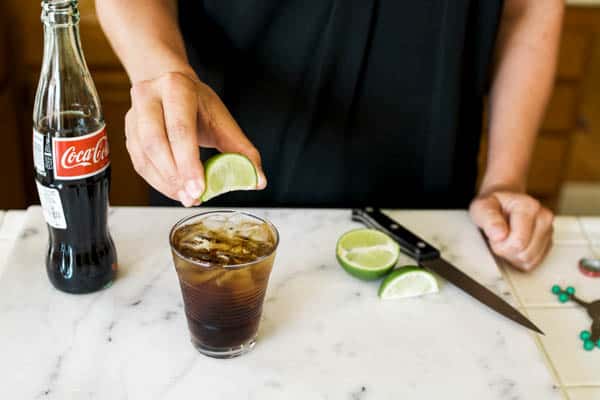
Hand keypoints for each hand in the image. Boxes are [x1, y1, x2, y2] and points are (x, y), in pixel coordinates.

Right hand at [125, 71, 266, 206]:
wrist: (170, 85)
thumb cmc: (198, 105)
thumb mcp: (223, 120)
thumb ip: (242, 150)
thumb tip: (258, 180)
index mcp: (176, 88)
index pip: (180, 129)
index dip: (188, 162)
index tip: (200, 188)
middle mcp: (148, 97)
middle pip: (156, 142)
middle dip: (175, 176)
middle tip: (194, 197)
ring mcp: (133, 115)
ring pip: (144, 155)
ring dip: (166, 183)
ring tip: (188, 197)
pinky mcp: (128, 133)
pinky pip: (139, 163)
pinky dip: (158, 182)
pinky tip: (175, 191)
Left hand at [469, 190, 553, 270]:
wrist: (502, 204)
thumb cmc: (493, 205)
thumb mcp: (482, 207)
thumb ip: (488, 219)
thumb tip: (499, 235)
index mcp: (529, 206)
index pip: (518, 242)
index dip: (500, 244)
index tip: (493, 233)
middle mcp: (543, 217)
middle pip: (525, 253)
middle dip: (506, 250)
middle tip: (498, 237)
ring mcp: (548, 231)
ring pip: (530, 260)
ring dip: (512, 256)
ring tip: (505, 240)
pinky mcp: (548, 243)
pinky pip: (533, 262)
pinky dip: (519, 259)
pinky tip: (513, 246)